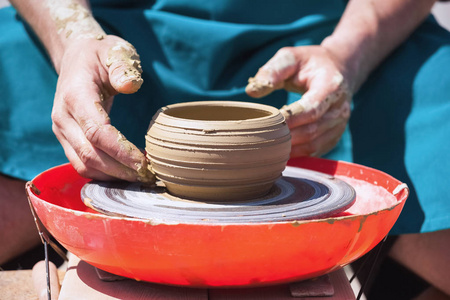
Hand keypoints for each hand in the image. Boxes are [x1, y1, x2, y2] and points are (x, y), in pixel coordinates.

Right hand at [51, 35, 154, 182]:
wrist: (76, 59)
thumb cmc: (101, 55)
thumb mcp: (115, 51)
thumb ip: (123, 66)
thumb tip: (130, 85)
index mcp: (75, 96)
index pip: (97, 132)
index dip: (120, 151)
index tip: (144, 163)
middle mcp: (63, 117)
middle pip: (90, 155)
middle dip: (120, 170)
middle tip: (147, 176)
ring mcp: (61, 130)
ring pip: (84, 165)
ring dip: (112, 176)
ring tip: (139, 177)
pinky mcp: (66, 139)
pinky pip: (81, 164)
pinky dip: (103, 173)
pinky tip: (125, 173)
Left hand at [246, 46, 352, 156]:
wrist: (339, 69)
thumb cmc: (310, 63)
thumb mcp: (291, 57)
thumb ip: (272, 71)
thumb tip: (251, 91)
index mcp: (331, 86)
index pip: (311, 109)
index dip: (290, 119)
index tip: (267, 123)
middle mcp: (339, 108)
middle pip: (312, 130)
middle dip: (287, 137)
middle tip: (262, 140)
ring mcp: (339, 124)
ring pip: (314, 144)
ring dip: (291, 149)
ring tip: (268, 148)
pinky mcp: (334, 135)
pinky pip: (316, 150)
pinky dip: (298, 153)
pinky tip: (280, 152)